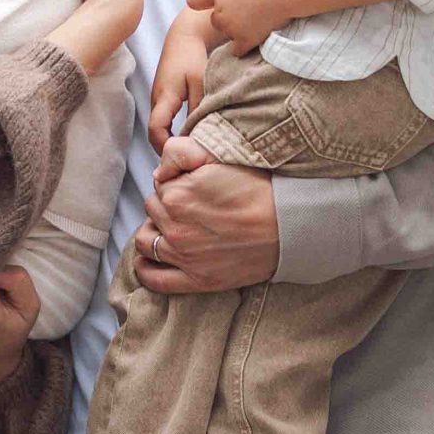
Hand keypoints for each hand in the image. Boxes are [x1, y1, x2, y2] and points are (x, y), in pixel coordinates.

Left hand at [136, 139, 279, 292]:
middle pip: (152, 210)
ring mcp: (182, 256)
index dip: (175, 182)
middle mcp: (174, 226)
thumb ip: (181, 153)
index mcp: (176, 194)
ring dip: (153, 231)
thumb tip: (159, 169)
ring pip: (144, 240)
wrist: (289, 225)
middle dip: (165, 205)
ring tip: (172, 228)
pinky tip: (150, 261)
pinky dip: (145, 270)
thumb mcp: (219, 158)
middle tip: (190, 205)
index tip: (192, 185)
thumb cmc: (259, 189)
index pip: (159, 184)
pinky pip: (154, 280)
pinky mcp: (195, 280)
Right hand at [148, 10, 211, 154]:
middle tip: (184, 162)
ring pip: (157, 129)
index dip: (164, 146)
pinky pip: (161, 122)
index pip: (155, 129)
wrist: (182, 37)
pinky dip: (170, 132)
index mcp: (164, 97)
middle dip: (164, 149)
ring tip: (185, 153)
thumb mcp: (200, 82)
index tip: (179, 155)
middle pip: (153, 133)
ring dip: (167, 141)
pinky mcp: (162, 99)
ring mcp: (157, 100)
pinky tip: (185, 138)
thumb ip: (198, 107)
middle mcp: (156, 101)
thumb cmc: (192, 57)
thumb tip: (198, 133)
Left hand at [185, 0, 280, 57]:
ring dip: (239, 33)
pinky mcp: (243, 39)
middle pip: (216, 22)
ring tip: (259, 21)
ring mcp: (231, 27)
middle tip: (249, 14)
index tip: (195, 4)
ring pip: (229, 35)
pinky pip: (237, 50)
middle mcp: (221, 11)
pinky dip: (245, 47)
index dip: (198, 2)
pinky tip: (256, 39)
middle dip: (227, 21)